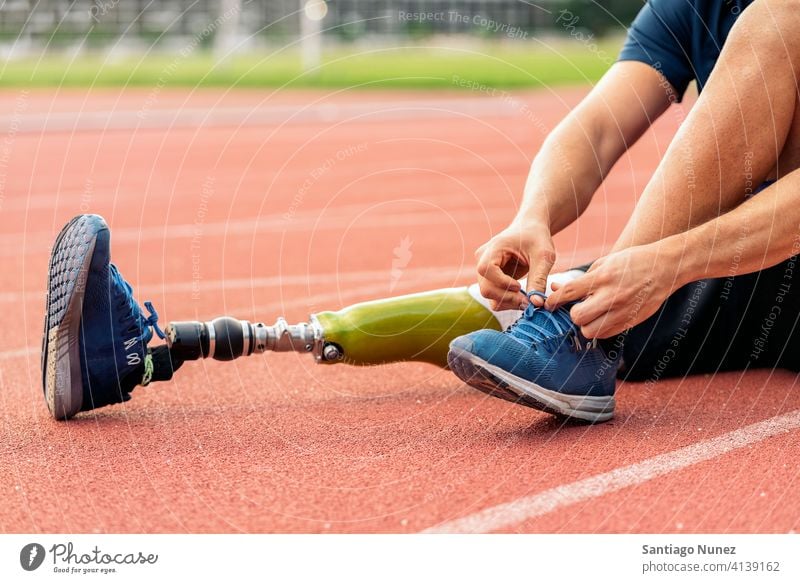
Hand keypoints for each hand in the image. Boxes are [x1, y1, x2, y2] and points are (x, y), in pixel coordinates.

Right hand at [475, 221, 555, 310]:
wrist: (531, 230)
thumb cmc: (537, 238)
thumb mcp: (543, 256)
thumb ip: (539, 279)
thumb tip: (536, 303)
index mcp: (493, 248)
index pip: (486, 270)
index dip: (502, 283)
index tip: (520, 286)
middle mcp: (483, 260)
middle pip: (486, 288)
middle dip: (507, 298)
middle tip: (528, 301)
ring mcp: (484, 271)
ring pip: (489, 295)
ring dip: (508, 301)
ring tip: (527, 299)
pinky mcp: (490, 279)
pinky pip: (494, 296)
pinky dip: (508, 301)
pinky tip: (522, 297)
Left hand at [545, 243, 683, 337]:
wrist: (666, 267)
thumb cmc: (632, 262)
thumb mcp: (605, 262)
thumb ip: (580, 279)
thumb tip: (556, 288)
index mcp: (603, 277)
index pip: (569, 293)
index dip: (554, 300)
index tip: (548, 304)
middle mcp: (612, 296)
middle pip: (578, 317)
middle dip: (572, 313)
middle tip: (576, 307)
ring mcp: (623, 311)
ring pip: (590, 331)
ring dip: (585, 324)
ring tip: (590, 314)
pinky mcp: (631, 321)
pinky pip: (606, 334)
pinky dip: (599, 329)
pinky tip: (602, 318)